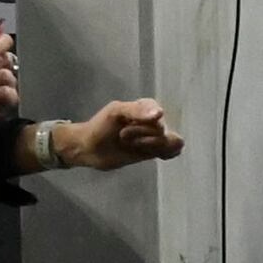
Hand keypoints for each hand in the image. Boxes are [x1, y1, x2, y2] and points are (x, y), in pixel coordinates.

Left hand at [65, 97, 184, 169]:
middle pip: (162, 131)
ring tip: (134, 146)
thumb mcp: (115, 112)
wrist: (89, 149)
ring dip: (152, 147)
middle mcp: (152, 120)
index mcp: (145, 107)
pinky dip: (168, 153)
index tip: (124, 127)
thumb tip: (161, 114)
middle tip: (123, 137)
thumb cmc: (99, 127)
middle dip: (142, 136)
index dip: (143, 125)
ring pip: (171, 142)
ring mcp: (154, 136)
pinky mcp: (153, 151)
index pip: (158, 115)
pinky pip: (173, 151)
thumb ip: (138, 110)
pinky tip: (158, 155)